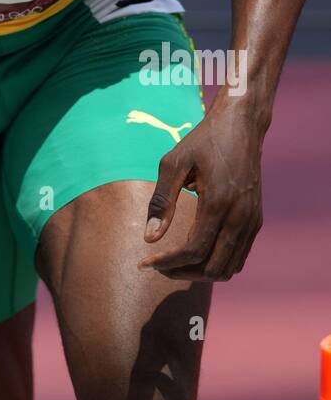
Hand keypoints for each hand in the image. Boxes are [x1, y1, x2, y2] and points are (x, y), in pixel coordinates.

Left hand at [138, 109, 263, 280]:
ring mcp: (251, 220)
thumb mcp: (174, 162)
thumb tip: (149, 237)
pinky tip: (196, 254)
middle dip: (182, 273)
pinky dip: (217, 263)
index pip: (193, 250)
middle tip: (157, 266)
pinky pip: (238, 256)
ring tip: (174, 264)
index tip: (145, 262)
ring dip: (201, 273)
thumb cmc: (203, 141)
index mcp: (218, 203)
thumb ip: (161, 200)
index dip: (167, 262)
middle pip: (213, 268)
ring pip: (228, 268)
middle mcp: (240, 217)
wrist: (241, 126)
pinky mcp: (255, 220)